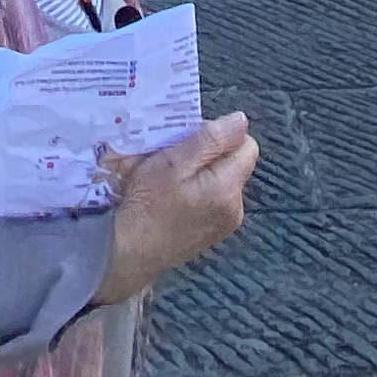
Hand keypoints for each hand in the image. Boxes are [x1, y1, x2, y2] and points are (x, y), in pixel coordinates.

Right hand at [92, 113, 256, 300]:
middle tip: (176, 159)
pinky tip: (176, 197)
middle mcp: (236, 207)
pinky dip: (199, 191)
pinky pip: (215, 199)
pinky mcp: (213, 233)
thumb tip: (241, 120)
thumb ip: (209, 140)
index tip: (191, 142)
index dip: (221, 136)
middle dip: (211, 154)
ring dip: (203, 172)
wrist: (129, 256)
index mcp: (229, 188)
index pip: (247, 145)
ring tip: (173, 179)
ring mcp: (226, 224)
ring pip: (224, 180)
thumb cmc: (145, 206)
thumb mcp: (171, 163)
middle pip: (236, 163)